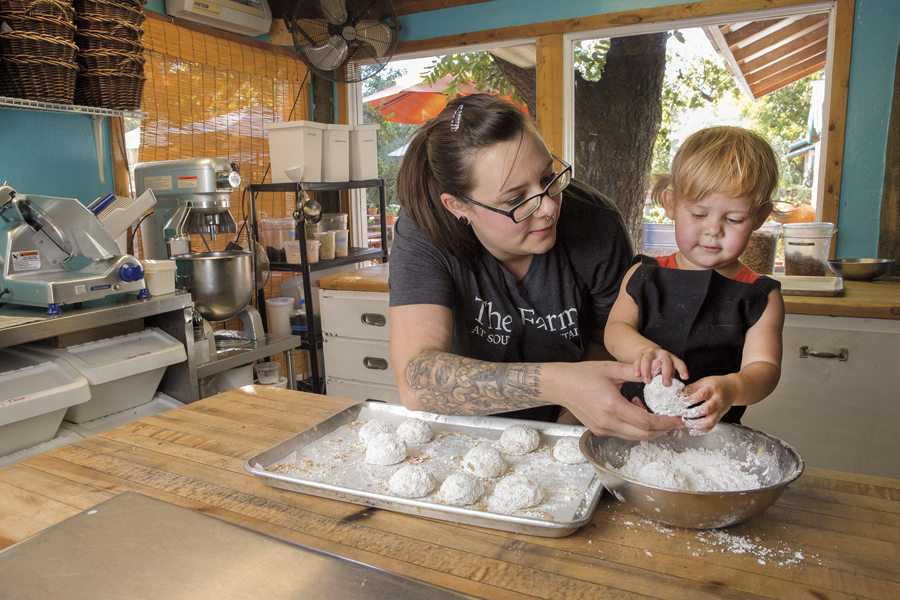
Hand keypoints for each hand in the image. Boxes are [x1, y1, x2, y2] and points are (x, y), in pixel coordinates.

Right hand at [552, 361, 683, 440]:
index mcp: (612, 406)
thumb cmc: (584, 374)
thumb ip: (636, 371)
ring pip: (635, 436)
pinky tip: (635, 411)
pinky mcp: (599, 431)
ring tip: (654, 413)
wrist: (561, 385)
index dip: (666, 422)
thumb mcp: (612, 369)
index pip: (647, 422)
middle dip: (662, 429)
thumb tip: (658, 370)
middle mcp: (607, 422)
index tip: (678, 419)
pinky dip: (635, 426)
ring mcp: (602, 429)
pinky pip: (624, 434)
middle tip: (674, 420)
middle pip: (644, 434)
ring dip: (649, 428)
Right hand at [632, 348, 688, 384]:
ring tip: (646, 381)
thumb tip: (670, 390)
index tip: (685, 378)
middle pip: (665, 362)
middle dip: (665, 373)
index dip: (683, 370)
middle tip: (665, 384)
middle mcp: (663, 354)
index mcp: (672, 358)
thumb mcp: (666, 370)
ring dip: (647, 370)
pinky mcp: (641, 352)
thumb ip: (668, 377)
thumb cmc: (660, 367)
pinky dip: (637, 367)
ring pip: (648, 359)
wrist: (649, 354)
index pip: (679, 363)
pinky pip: (638, 359)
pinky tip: (637, 374)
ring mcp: (652, 352)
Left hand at [680, 376, 736, 434]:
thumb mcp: (704, 381)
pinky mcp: (720, 416)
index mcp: (712, 389)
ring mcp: (720, 409)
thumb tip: (679, 393)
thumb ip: (692, 387)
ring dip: (697, 424)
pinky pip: (712, 426)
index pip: (701, 395)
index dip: (691, 400)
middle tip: (683, 414)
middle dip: (693, 413)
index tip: (681, 403)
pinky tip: (693, 431)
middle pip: (706, 409)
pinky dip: (702, 430)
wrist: (732, 389)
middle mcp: (718, 400)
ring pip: (710, 420)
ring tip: (687, 424)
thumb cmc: (716, 384)